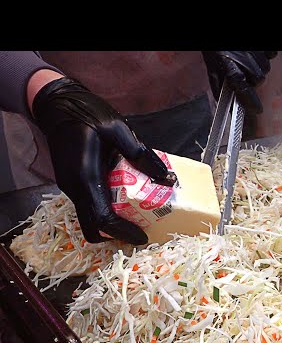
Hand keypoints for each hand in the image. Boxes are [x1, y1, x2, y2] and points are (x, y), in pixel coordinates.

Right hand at [30, 75, 169, 244]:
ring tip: (139, 215)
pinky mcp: (73, 183)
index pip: (102, 218)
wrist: (55, 105)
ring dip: (112, 222)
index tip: (143, 237)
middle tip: (142, 229)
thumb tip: (164, 177)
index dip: (123, 232)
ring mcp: (71, 187)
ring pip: (91, 218)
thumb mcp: (117, 128)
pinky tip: (127, 199)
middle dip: (117, 233)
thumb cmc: (85, 113)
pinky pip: (90, 205)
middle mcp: (74, 188)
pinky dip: (107, 209)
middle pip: (94, 226)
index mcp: (84, 177)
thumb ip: (139, 154)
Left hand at [202, 51, 277, 113]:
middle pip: (259, 79)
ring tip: (248, 59)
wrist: (222, 30)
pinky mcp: (265, 45)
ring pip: (266, 68)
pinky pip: (271, 54)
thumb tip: (227, 107)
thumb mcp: (213, 66)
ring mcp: (256, 52)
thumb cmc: (218, 48)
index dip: (251, 102)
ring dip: (259, 66)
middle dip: (254, 79)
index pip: (243, 89)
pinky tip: (255, 52)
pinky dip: (266, 54)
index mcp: (230, 67)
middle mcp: (244, 60)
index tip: (257, 110)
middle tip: (245, 72)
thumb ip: (219, 86)